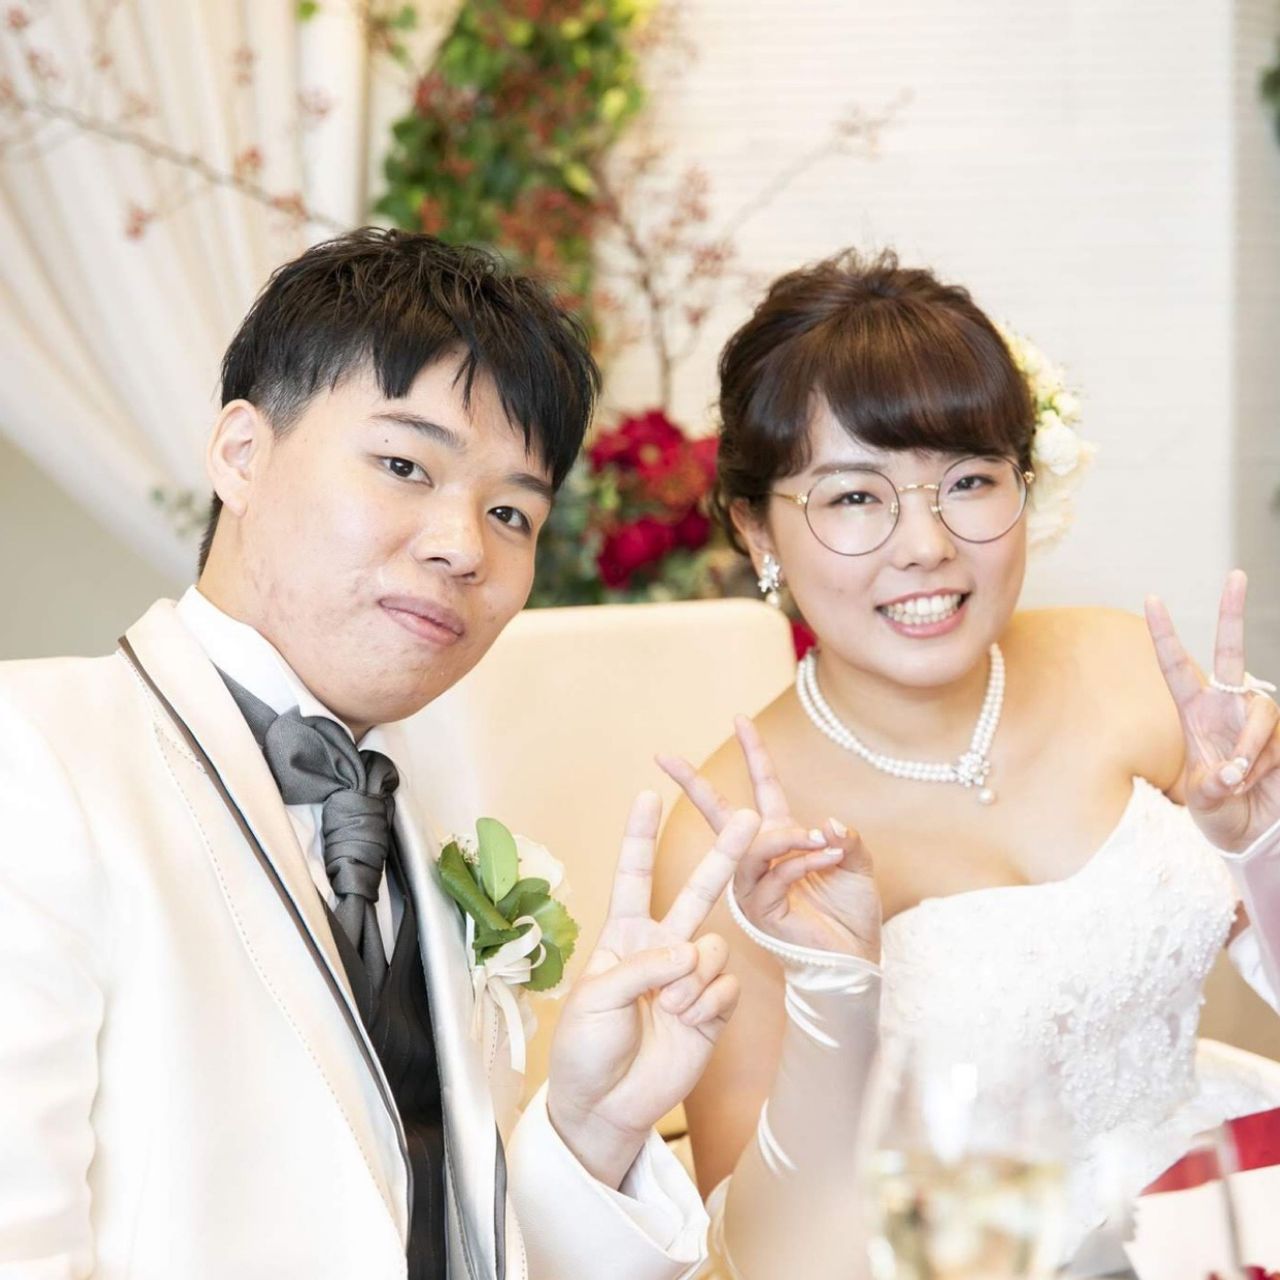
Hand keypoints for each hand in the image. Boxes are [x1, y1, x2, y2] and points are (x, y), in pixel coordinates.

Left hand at [546, 790, 759, 1188]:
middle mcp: (661, 948)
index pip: (633, 876)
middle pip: (695, 892)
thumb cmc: (585, 1049)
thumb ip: (642, 966)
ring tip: (672, 1008)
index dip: (638, 836)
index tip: (647, 794)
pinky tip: (690, 1021)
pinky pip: (726, 986)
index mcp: (623, 937)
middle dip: (721, 856)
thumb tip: (690, 952)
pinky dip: (708, 1003)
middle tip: (747, 818)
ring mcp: (689, 977)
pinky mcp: (713, 1008)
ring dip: (695, 978)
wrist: (606, 1105)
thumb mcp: (596, 998)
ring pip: (714, 948)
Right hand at [659, 715, 880, 960]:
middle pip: (720, 812)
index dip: (753, 752)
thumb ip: (847, 840)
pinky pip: (771, 874)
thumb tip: (830, 822)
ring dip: (787, 838)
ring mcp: (755, 883)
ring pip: (753, 846)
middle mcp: (761, 856)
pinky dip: (798, 862)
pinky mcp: (759, 908)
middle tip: (665, 757)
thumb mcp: (858, 865)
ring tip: (820, 841)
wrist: (853, 960)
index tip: (739, 718)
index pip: (763, 784)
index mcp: (782, 837)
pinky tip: (824, 858)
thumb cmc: (851, 913)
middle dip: (692, 783)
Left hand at [1145, 569, 1279, 850]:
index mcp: (1193, 714)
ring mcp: (1258, 718)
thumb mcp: (1203, 803)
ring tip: (1239, 777)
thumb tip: (1231, 770)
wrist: (1253, 834)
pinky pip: (1275, 740)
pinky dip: (1264, 764)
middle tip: (1236, 574)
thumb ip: (1212, 787)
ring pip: (1260, 713)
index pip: (1175, 666)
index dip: (1164, 634)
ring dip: (1250, 748)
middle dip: (1234, 613)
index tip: (1152, 598)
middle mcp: (1226, 707)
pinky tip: (1256, 780)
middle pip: (1231, 652)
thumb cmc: (1220, 814)